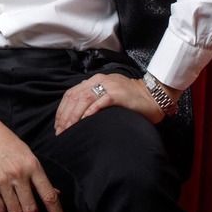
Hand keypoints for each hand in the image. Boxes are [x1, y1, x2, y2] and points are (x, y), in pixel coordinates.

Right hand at [0, 109, 66, 211]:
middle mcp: (19, 175)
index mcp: (33, 166)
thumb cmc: (7, 144)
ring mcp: (3, 181)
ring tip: (14, 207)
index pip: (49, 196)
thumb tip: (54, 193)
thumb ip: (39, 176)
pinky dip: (2, 210)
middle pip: (30, 209)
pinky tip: (2, 202)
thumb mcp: (28, 155)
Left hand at [54, 73, 180, 133]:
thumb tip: (76, 115)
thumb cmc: (131, 98)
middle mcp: (99, 80)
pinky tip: (83, 122)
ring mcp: (108, 86)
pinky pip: (99, 102)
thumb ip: (94, 98)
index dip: (62, 110)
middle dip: (65, 116)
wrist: (153, 96)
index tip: (58, 125)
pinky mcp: (117, 94)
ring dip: (73, 116)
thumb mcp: (108, 93)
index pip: (71, 93)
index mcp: (95, 80)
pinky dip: (89, 112)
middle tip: (61, 132)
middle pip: (74, 97)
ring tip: (68, 130)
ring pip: (83, 100)